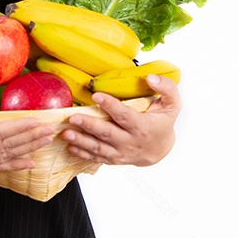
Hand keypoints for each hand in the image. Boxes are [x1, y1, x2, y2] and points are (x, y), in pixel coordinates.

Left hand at [62, 75, 181, 166]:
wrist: (160, 149)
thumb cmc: (163, 122)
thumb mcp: (172, 104)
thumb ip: (166, 88)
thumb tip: (151, 77)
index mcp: (142, 126)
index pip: (125, 115)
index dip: (110, 105)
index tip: (96, 96)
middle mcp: (130, 142)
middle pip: (107, 133)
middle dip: (89, 125)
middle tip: (73, 117)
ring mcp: (121, 153)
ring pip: (99, 148)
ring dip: (81, 141)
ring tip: (66, 133)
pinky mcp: (114, 159)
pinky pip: (97, 158)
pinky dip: (82, 153)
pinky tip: (70, 147)